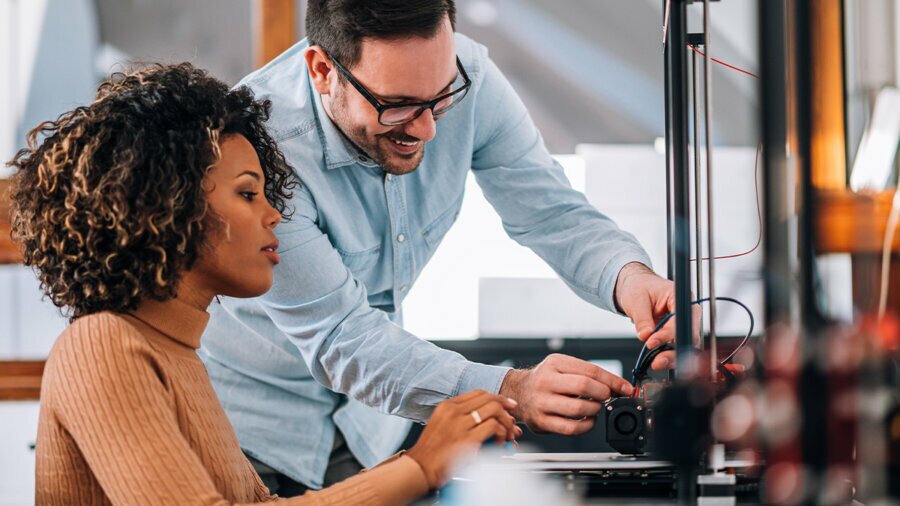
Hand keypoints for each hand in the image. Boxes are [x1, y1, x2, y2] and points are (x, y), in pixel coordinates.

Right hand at [406, 390, 519, 488]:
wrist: (419, 469)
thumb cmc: (430, 453)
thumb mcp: (440, 425)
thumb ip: (459, 418)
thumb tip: (484, 418)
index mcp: (447, 406)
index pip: (478, 393)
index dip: (497, 398)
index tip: (507, 405)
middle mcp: (454, 411)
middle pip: (489, 398)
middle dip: (506, 408)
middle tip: (512, 420)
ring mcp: (460, 424)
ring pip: (495, 410)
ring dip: (506, 422)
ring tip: (506, 434)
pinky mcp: (468, 439)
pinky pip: (494, 426)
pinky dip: (501, 433)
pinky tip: (499, 442)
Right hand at [499, 354, 632, 434]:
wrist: (518, 392)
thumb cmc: (547, 380)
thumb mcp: (564, 367)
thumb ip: (589, 375)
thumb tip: (620, 387)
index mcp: (555, 363)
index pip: (590, 370)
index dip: (612, 381)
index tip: (625, 388)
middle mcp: (546, 381)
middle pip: (584, 387)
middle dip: (603, 394)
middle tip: (606, 397)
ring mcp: (542, 402)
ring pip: (578, 409)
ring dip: (594, 410)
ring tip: (594, 407)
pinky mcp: (541, 421)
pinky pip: (571, 428)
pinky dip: (586, 426)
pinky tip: (588, 420)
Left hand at [614, 262, 700, 369]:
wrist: (636, 288)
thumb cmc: (639, 287)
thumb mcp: (636, 299)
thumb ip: (642, 318)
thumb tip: (646, 335)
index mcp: (680, 296)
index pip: (681, 318)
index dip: (668, 333)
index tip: (652, 342)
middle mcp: (687, 311)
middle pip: (688, 335)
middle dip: (675, 350)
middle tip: (657, 361)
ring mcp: (683, 324)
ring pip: (685, 346)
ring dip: (673, 357)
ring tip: (657, 364)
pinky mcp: (676, 334)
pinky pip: (677, 348)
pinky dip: (669, 357)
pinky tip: (658, 361)